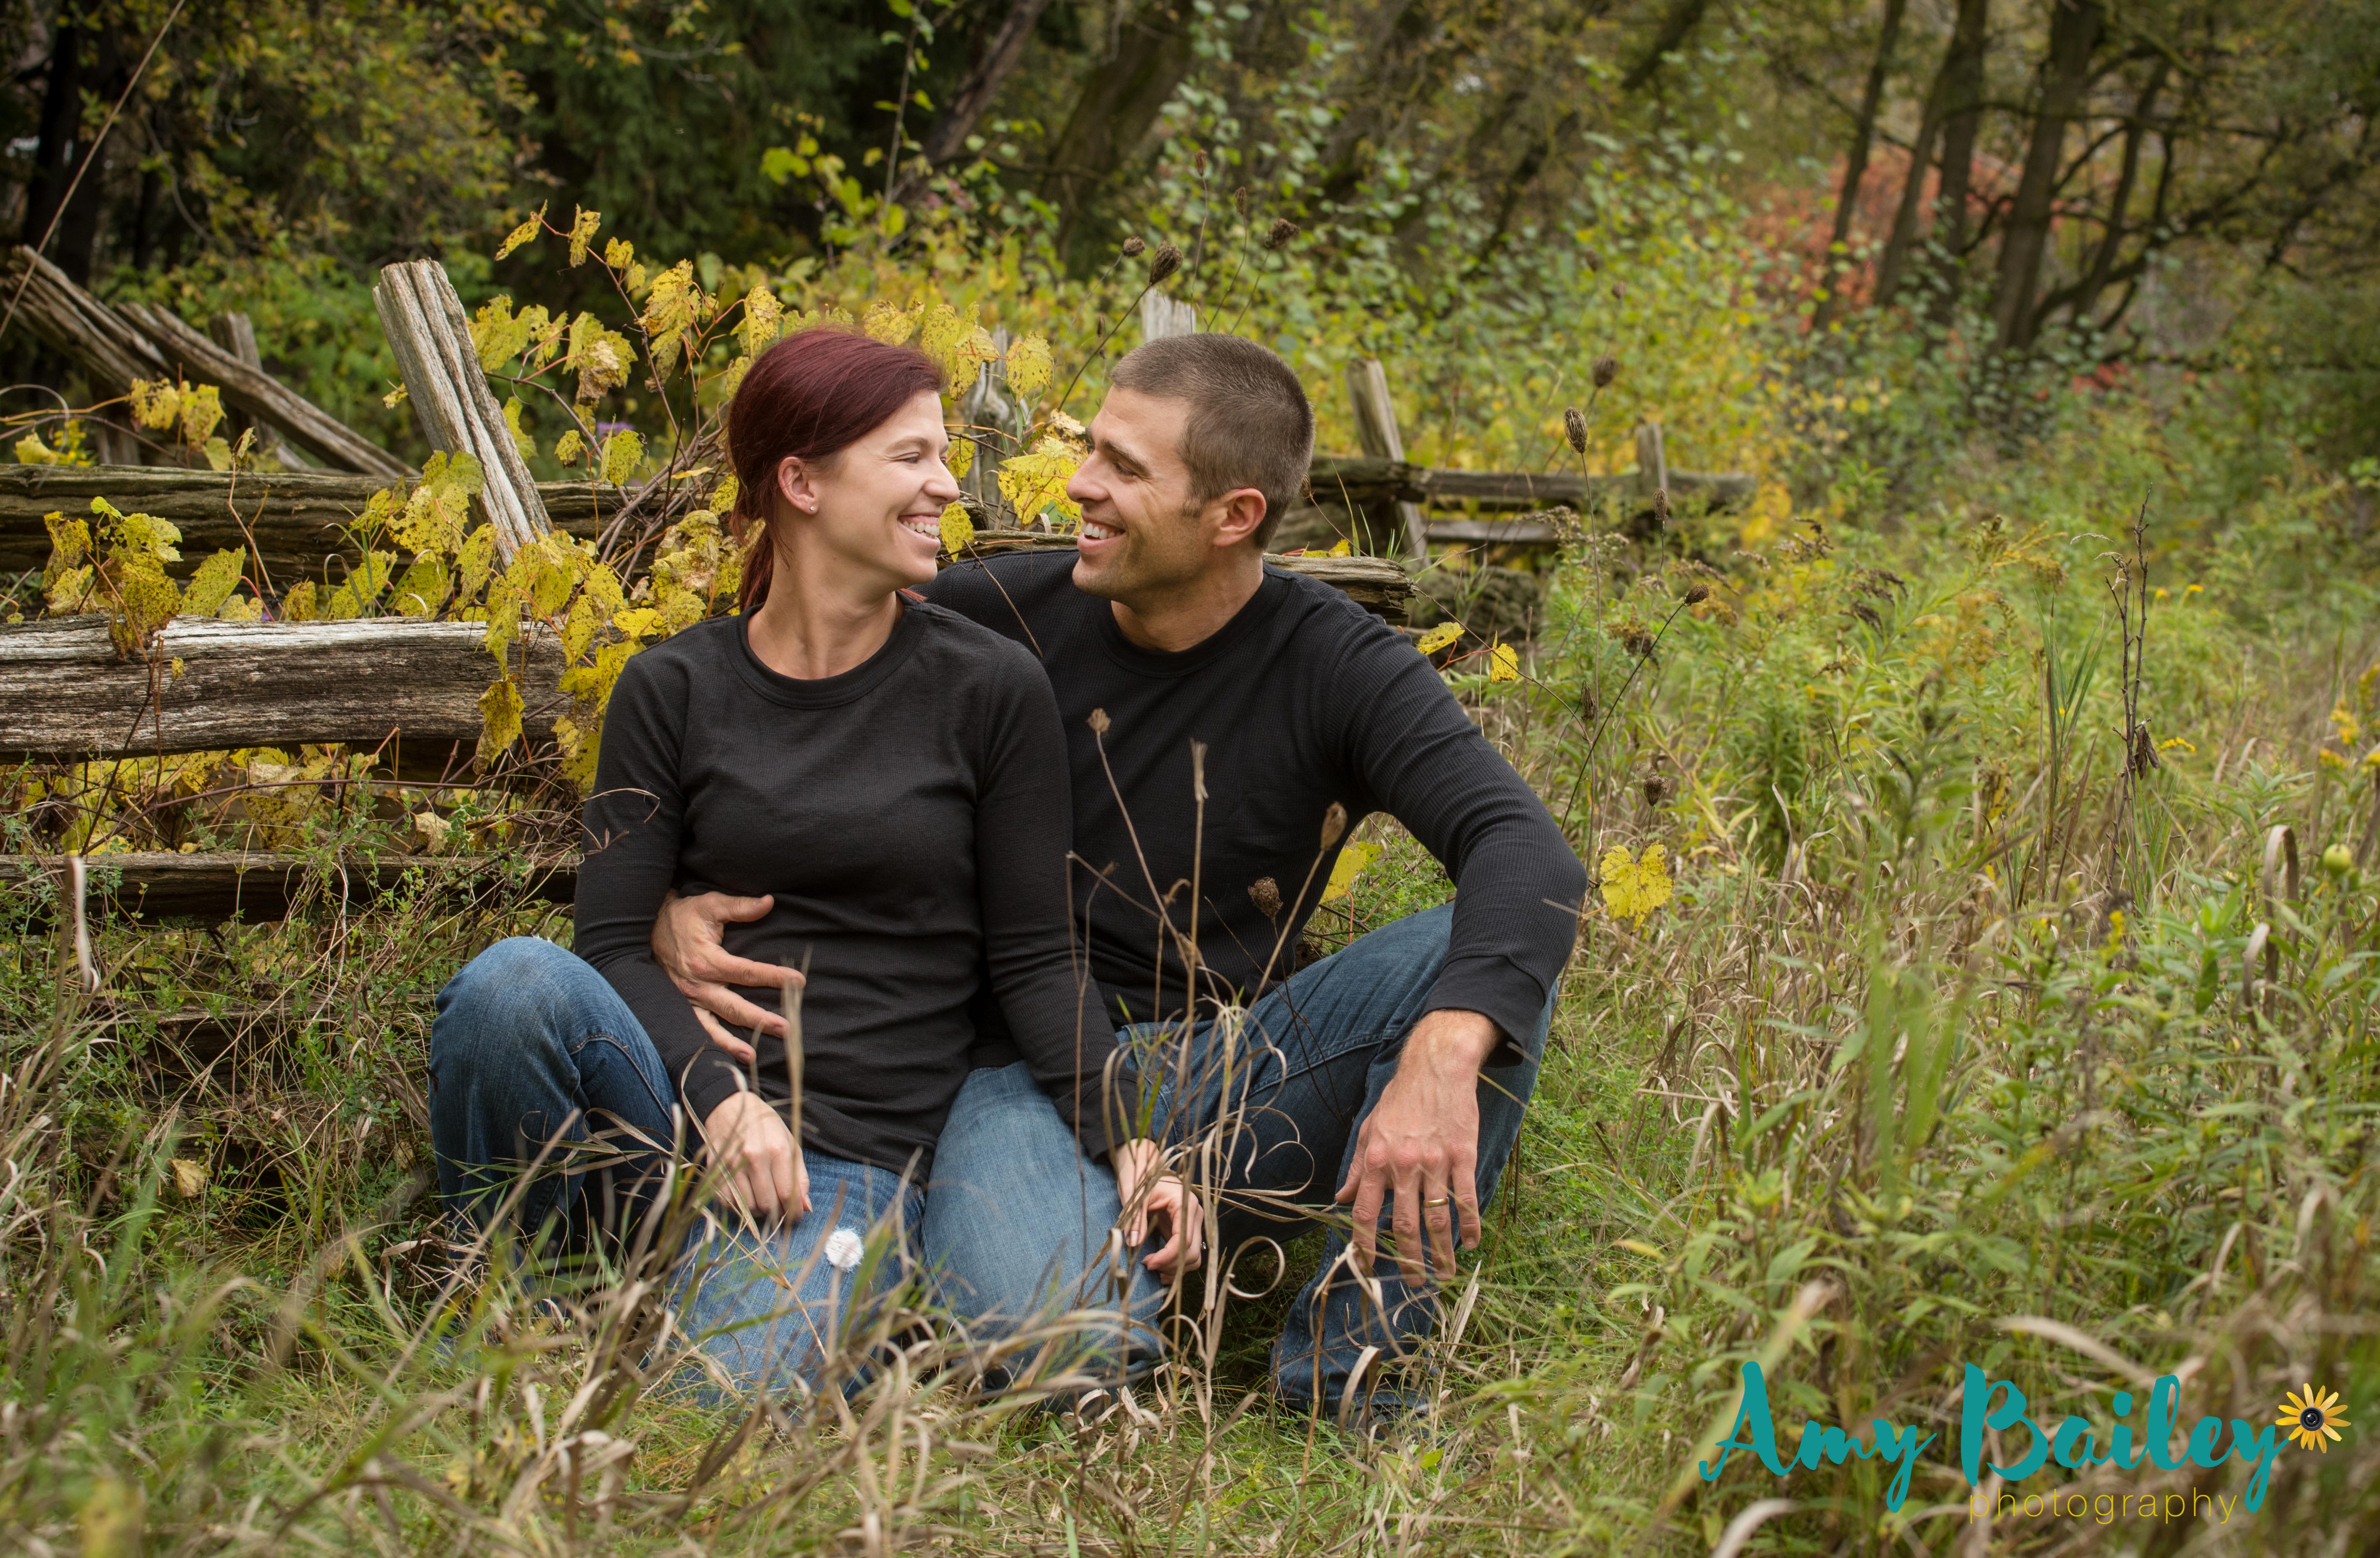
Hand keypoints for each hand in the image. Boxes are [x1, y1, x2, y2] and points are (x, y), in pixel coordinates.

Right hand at [654, 890, 803, 1063]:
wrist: (648, 928)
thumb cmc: (684, 916)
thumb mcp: (710, 905)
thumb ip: (740, 907)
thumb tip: (768, 902)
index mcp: (707, 960)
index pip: (747, 972)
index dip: (774, 977)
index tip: (799, 981)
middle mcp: (697, 985)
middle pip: (734, 1006)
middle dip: (761, 1019)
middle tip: (787, 1029)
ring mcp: (688, 999)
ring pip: (714, 1026)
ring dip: (734, 1043)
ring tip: (754, 1056)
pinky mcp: (682, 1006)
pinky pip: (697, 1029)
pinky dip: (712, 1044)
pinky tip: (728, 1057)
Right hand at [701, 1091, 808, 1223]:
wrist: (729, 1106)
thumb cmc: (764, 1125)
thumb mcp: (789, 1142)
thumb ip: (800, 1176)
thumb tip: (806, 1207)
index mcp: (777, 1149)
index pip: (788, 1193)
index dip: (794, 1212)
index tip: (796, 1216)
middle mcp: (754, 1158)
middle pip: (768, 1204)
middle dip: (777, 1213)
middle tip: (779, 1209)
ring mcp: (732, 1164)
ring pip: (747, 1207)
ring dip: (757, 1210)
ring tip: (762, 1200)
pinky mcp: (715, 1169)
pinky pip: (726, 1202)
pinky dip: (737, 1206)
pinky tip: (744, 1196)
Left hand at [1113, 1137, 1202, 1280]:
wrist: (1144, 1167)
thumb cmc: (1140, 1178)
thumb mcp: (1135, 1197)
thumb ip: (1136, 1220)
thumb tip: (1134, 1244)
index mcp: (1185, 1203)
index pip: (1183, 1240)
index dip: (1167, 1256)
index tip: (1148, 1263)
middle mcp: (1195, 1214)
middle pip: (1192, 1251)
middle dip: (1171, 1264)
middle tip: (1147, 1265)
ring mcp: (1193, 1222)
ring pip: (1194, 1256)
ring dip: (1176, 1268)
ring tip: (1154, 1269)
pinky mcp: (1187, 1229)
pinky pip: (1189, 1253)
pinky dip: (1178, 1265)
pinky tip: (1161, 1270)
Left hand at [1334, 1009, 1499, 1283]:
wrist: (1437, 1067)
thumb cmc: (1401, 1098)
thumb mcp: (1369, 1129)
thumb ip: (1358, 1166)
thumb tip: (1341, 1197)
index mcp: (1377, 1159)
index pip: (1365, 1212)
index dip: (1365, 1244)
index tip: (1368, 1268)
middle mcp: (1404, 1165)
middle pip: (1404, 1224)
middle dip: (1408, 1260)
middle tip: (1414, 1283)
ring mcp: (1436, 1162)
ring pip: (1437, 1218)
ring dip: (1441, 1252)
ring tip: (1445, 1275)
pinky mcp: (1463, 1155)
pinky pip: (1467, 1197)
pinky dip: (1470, 1224)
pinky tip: (1473, 1243)